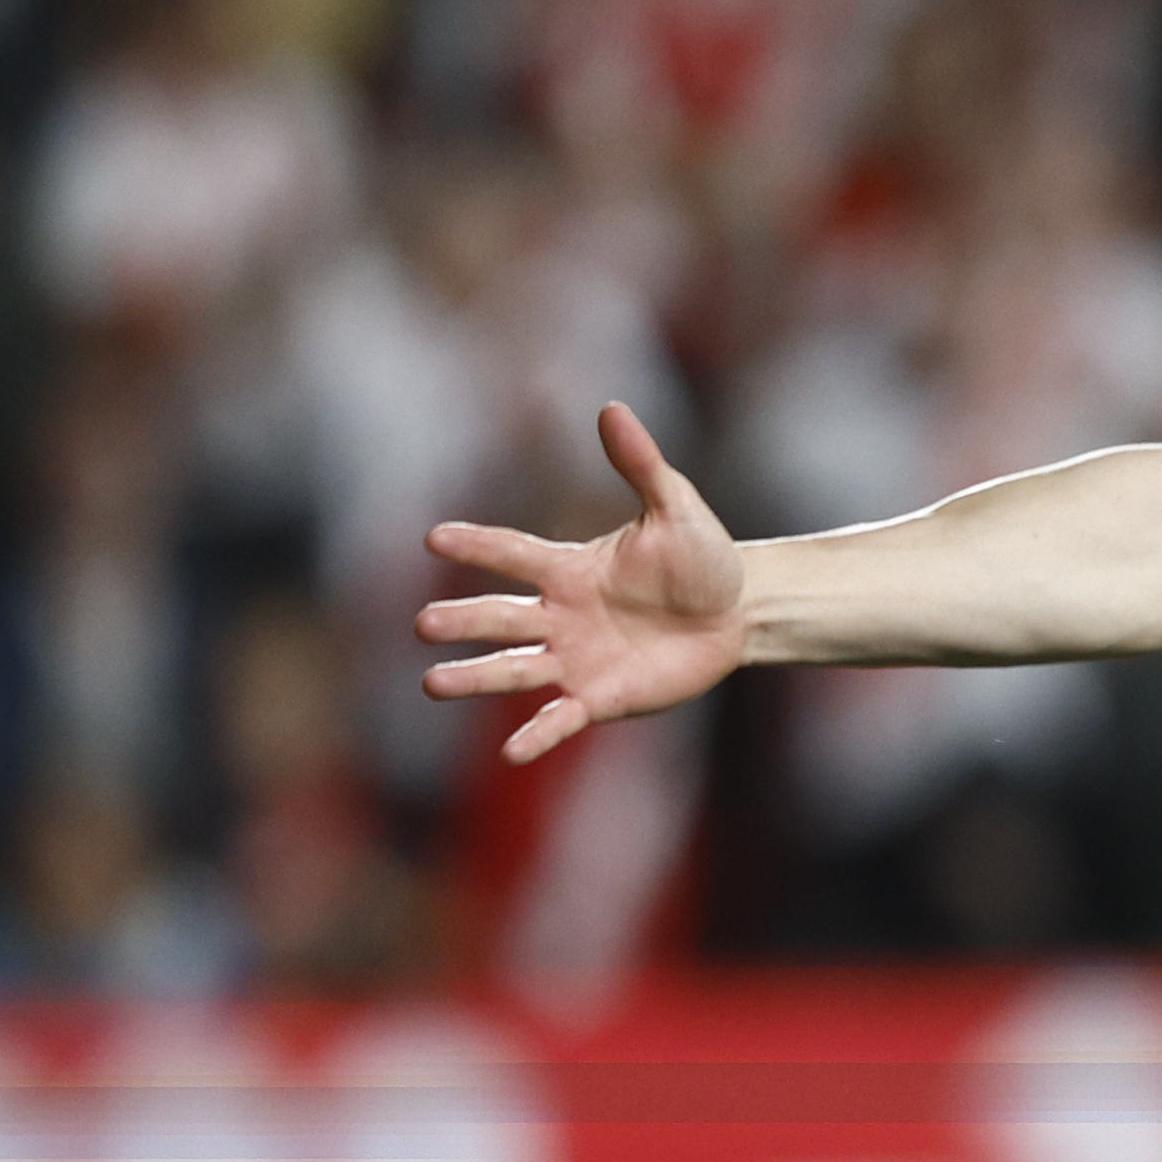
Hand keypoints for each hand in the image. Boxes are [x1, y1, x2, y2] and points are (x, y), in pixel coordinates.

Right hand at [417, 403, 745, 764]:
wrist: (738, 614)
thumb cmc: (702, 558)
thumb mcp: (675, 507)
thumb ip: (639, 464)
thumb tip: (612, 408)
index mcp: (570, 568)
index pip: (513, 554)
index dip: (478, 546)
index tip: (434, 539)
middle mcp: (560, 615)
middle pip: (501, 617)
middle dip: (463, 621)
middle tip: (423, 624)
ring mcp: (576, 659)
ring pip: (514, 670)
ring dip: (476, 677)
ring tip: (431, 684)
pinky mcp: (601, 698)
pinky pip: (561, 719)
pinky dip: (537, 735)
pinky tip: (510, 753)